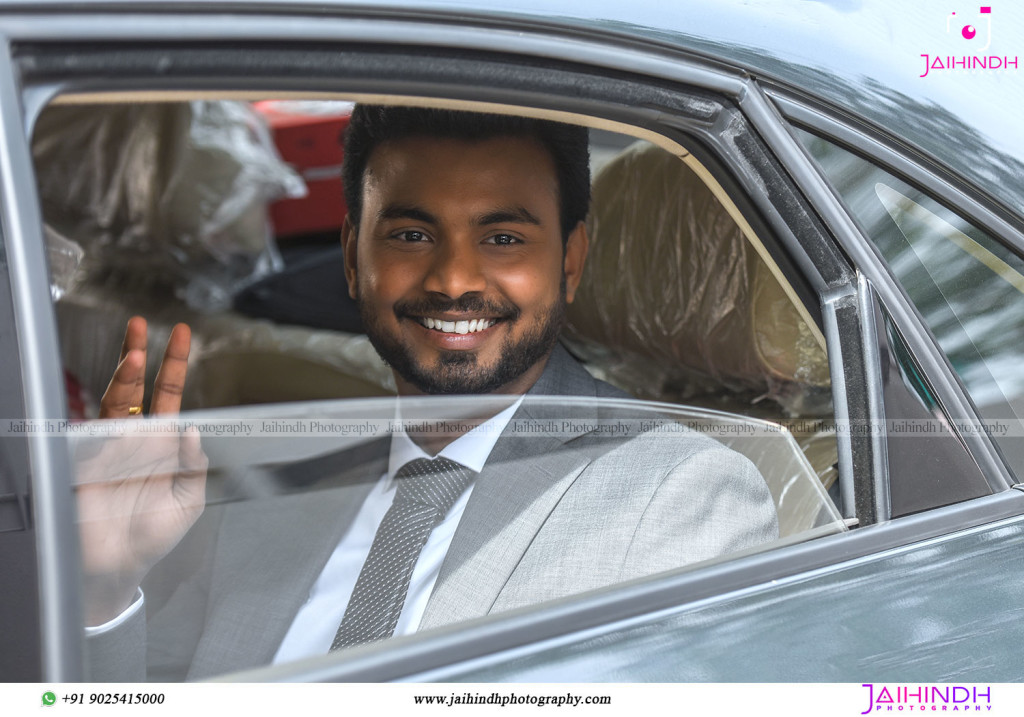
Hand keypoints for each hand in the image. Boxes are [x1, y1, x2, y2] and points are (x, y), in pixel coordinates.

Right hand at [75, 317, 207, 624]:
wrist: (120, 568)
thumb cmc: (153, 535)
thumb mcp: (188, 500)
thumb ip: (194, 465)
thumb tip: (194, 431)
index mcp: (160, 443)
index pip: (168, 395)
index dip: (174, 365)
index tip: (180, 334)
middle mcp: (132, 439)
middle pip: (133, 388)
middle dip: (136, 356)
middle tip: (139, 326)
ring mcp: (105, 449)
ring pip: (111, 405)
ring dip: (122, 381)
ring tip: (134, 359)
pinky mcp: (83, 465)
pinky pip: (92, 439)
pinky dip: (104, 427)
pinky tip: (118, 422)